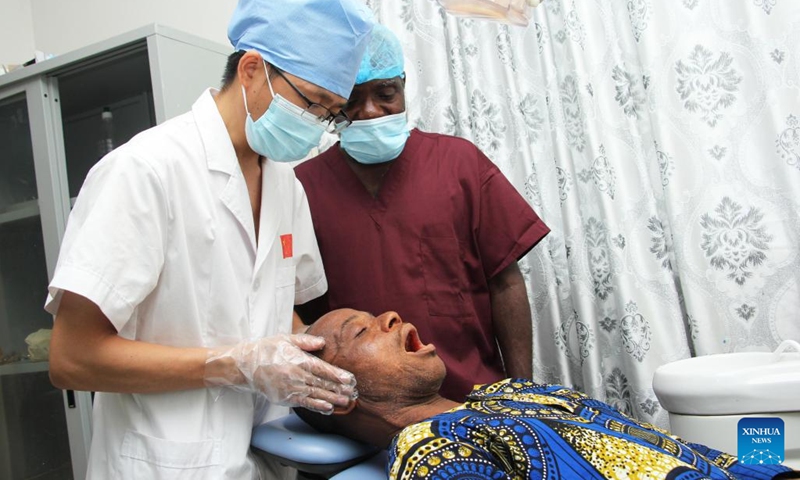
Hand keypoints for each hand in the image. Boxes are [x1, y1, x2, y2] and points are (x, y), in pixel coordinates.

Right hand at [205, 334, 355, 413]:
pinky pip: (304, 404)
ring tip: (346, 401)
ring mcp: (290, 389)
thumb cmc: (267, 349)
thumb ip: (306, 341)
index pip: (322, 369)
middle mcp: (296, 376)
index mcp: (298, 361)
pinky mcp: (285, 398)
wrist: (245, 365)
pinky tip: (328, 408)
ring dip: (332, 399)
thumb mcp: (286, 339)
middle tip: (354, 392)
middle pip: (322, 384)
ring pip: (315, 395)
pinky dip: (317, 407)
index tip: (350, 379)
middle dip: (339, 389)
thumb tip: (322, 342)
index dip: (337, 375)